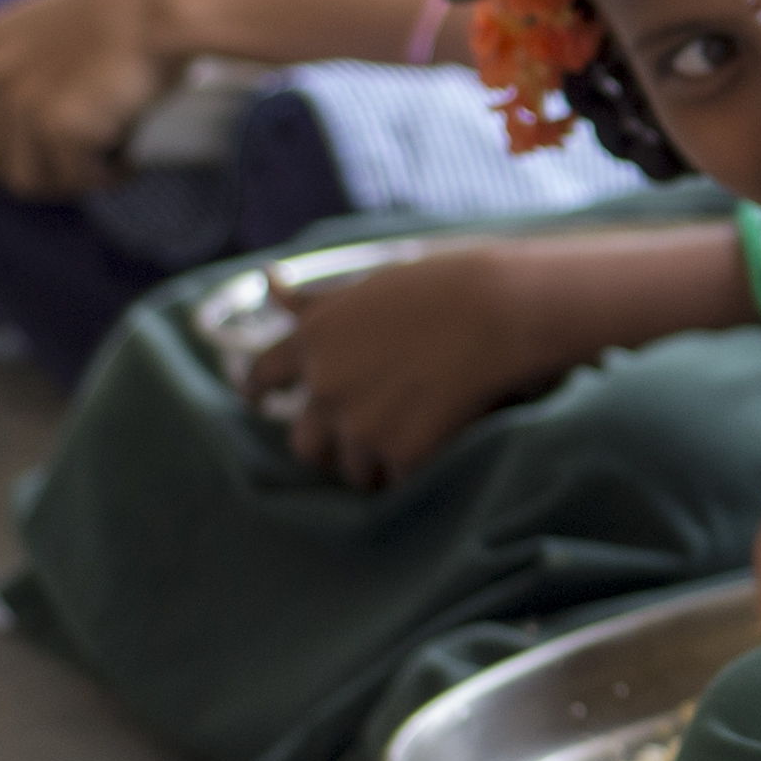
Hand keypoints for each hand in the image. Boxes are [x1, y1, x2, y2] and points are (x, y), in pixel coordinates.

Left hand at [0, 0, 181, 200]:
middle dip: (25, 169)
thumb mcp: (31, 20)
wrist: (161, 9)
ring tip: (104, 155)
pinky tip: (127, 157)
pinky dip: (104, 176)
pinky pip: (73, 181)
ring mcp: (21, 101)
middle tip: (72, 160)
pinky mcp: (57, 125)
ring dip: (67, 178)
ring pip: (26, 181)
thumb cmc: (111, 12)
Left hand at [243, 248, 584, 488]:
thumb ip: (318, 301)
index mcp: (313, 338)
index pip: (261, 375)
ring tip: (409, 442)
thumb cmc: (445, 286)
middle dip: (327, 444)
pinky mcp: (401, 453)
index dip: (259, 391)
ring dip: (374, 462)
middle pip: (304, 443)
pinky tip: (437, 448)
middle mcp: (325, 386)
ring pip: (352, 469)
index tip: (262, 400)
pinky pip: (396, 479)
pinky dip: (414, 470)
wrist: (501, 310)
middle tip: (358, 439)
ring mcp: (360, 425)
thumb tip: (269, 281)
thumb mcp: (370, 285)